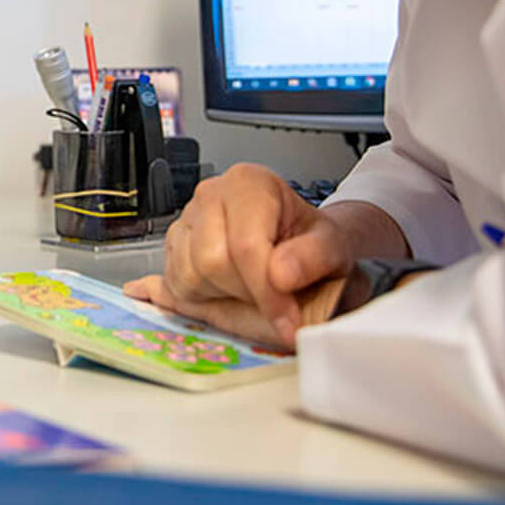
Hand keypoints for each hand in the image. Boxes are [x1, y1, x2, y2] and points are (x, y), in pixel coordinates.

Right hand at [120, 163, 367, 347]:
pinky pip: (175, 281)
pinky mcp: (172, 242)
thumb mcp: (332, 246)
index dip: (266, 292)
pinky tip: (230, 289)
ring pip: (189, 274)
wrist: (300, 243)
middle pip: (212, 261)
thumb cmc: (311, 241)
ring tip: (253, 290)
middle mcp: (211, 194)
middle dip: (246, 293)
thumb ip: (314, 257)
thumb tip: (282, 274)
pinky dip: (202, 296)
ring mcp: (186, 217)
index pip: (246, 246)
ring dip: (224, 296)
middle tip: (274, 303)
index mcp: (249, 183)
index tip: (287, 322)